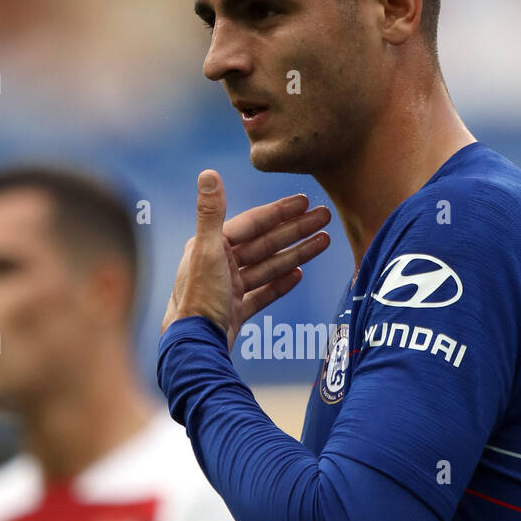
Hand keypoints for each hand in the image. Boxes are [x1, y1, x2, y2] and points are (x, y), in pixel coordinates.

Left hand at [162, 170, 330, 350]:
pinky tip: (298, 275)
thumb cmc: (198, 298)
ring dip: (295, 254)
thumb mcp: (206, 251)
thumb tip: (208, 173)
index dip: (280, 211)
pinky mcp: (234, 312)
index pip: (252, 223)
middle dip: (296, 230)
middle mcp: (218, 265)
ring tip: (324, 242)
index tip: (305, 201)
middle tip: (325, 218)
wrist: (195, 347)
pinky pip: (262, 294)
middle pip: (264, 243)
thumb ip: (210, 212)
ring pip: (267, 267)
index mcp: (211, 247)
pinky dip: (279, 283)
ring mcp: (228, 290)